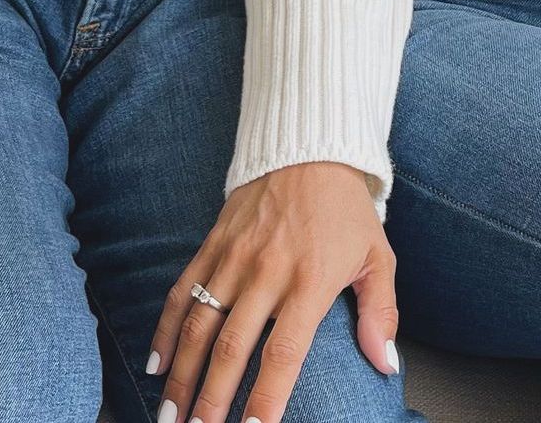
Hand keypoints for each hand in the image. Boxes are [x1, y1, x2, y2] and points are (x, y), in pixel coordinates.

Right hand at [150, 163, 398, 422]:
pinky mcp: (213, 242)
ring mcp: (234, 256)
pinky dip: (164, 328)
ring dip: (181, 375)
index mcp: (310, 281)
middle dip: (211, 400)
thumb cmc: (347, 210)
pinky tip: (154, 364)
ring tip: (169, 416)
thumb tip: (387, 365)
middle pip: (231, 347)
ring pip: (199, 324)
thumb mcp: (377, 256)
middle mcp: (267, 271)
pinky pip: (182, 290)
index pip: (283, 353)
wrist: (310, 146)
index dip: (265, 398)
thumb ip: (380, 313)